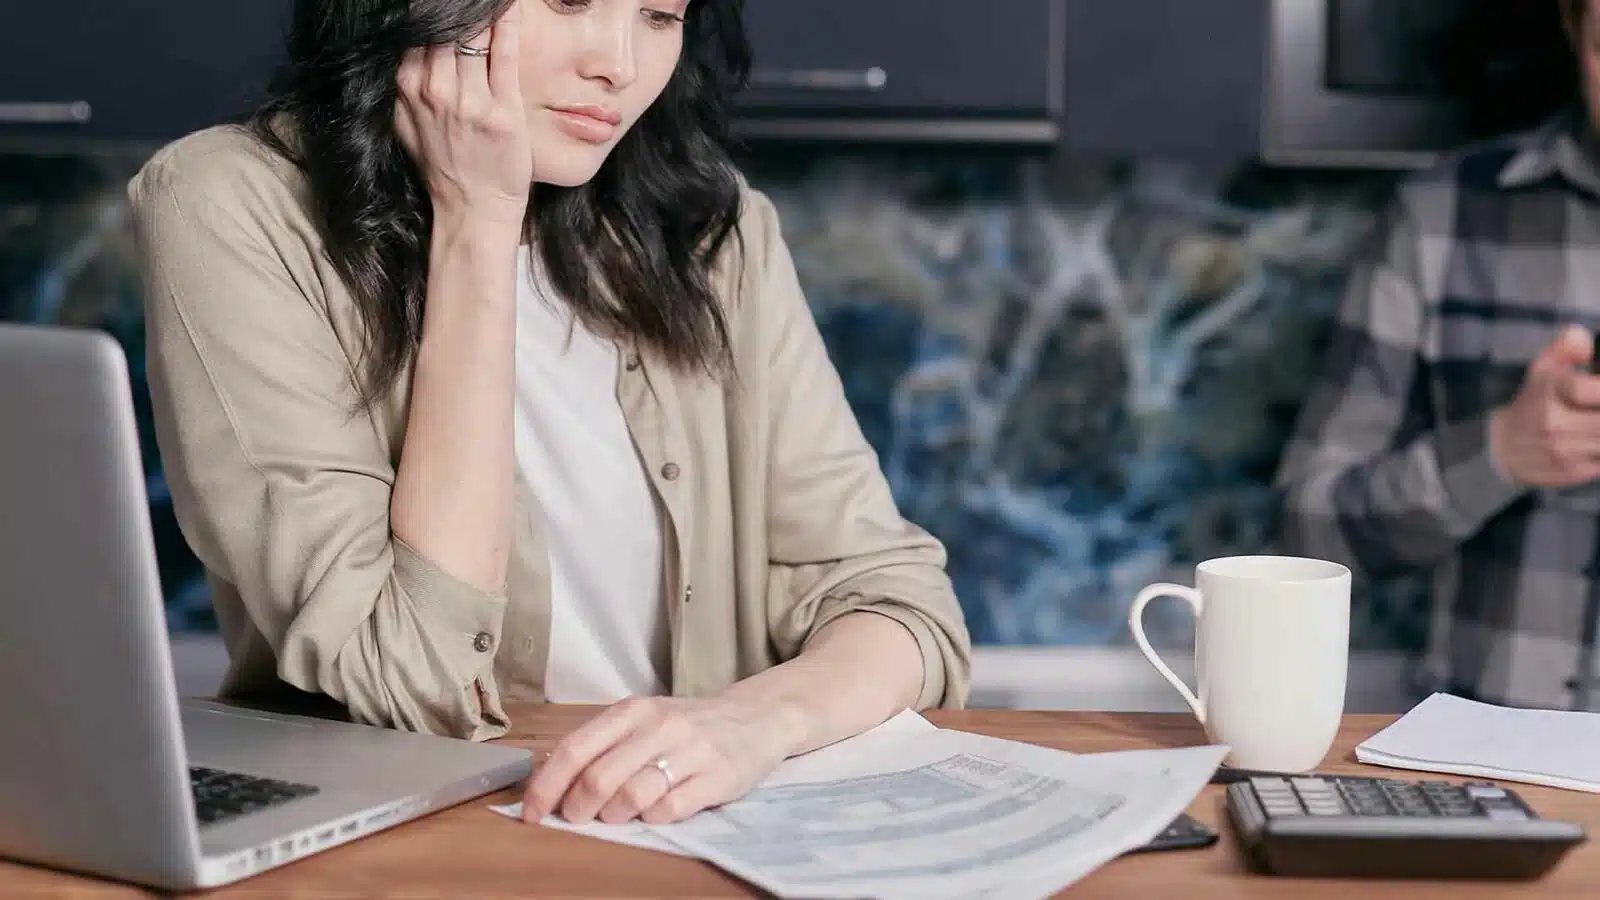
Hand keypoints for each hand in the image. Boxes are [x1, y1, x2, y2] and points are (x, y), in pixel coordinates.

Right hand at [395, 2, 530, 226]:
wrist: (472, 208)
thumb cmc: (443, 164)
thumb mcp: (405, 121)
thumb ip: (404, 82)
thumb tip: (403, 43)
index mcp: (407, 87)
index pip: (415, 29)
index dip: (428, 12)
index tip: (441, 5)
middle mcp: (434, 90)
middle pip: (443, 25)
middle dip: (454, 6)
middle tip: (468, 0)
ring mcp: (469, 101)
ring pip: (473, 33)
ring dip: (481, 10)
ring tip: (488, 1)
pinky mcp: (503, 110)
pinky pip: (504, 54)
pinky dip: (508, 25)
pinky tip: (510, 7)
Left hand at [522, 695, 801, 825]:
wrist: (756, 717)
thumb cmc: (688, 725)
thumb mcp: (644, 719)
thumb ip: (603, 743)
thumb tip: (550, 778)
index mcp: (632, 710)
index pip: (575, 750)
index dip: (546, 786)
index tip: (531, 812)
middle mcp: (659, 726)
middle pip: (599, 777)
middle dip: (577, 808)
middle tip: (577, 818)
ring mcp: (689, 751)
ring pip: (631, 796)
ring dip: (613, 816)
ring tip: (616, 816)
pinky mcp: (716, 778)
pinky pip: (669, 809)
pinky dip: (651, 819)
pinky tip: (652, 813)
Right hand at [1490, 325, 1599, 487]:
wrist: (1503, 449)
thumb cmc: (1533, 404)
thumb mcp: (1542, 370)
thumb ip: (1564, 348)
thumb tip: (1583, 339)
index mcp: (1546, 394)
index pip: (1584, 389)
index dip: (1598, 390)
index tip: (1596, 388)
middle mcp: (1553, 425)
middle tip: (1596, 408)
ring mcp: (1564, 452)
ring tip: (1592, 419)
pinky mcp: (1572, 472)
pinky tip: (1592, 436)